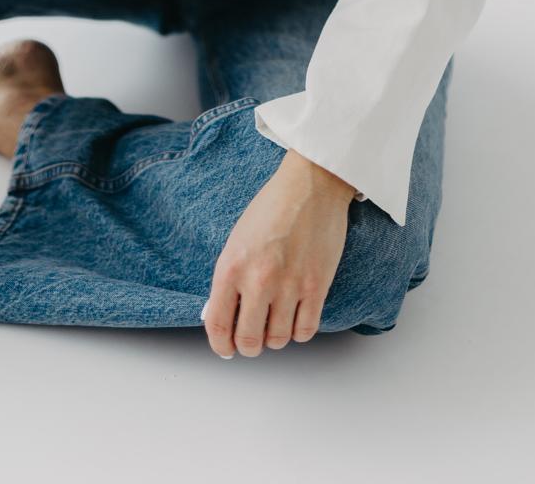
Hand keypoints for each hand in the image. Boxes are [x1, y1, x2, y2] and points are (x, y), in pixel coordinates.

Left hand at [201, 149, 355, 358]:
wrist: (309, 186)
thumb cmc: (271, 208)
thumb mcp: (236, 240)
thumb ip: (229, 278)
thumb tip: (225, 315)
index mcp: (231, 267)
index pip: (218, 324)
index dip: (221, 345)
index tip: (226, 349)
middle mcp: (258, 280)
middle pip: (250, 341)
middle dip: (249, 346)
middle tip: (252, 339)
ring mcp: (289, 286)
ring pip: (279, 340)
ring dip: (276, 337)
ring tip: (276, 321)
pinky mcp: (317, 287)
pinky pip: (306, 331)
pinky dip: (300, 331)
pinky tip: (296, 317)